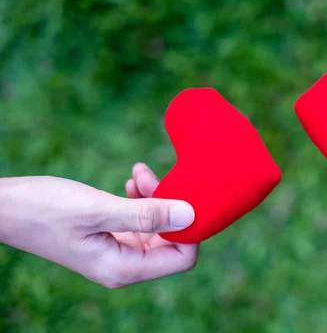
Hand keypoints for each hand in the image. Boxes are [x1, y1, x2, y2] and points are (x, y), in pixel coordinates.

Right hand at [0, 163, 196, 287]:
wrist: (6, 207)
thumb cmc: (44, 209)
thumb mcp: (98, 209)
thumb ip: (146, 214)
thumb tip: (191, 215)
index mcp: (123, 268)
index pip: (182, 257)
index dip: (191, 228)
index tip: (181, 194)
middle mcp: (125, 264)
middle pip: (173, 241)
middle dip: (171, 207)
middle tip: (152, 178)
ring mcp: (119, 250)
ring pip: (159, 227)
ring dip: (156, 198)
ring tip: (139, 175)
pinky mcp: (111, 235)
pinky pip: (142, 220)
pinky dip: (142, 199)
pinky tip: (133, 180)